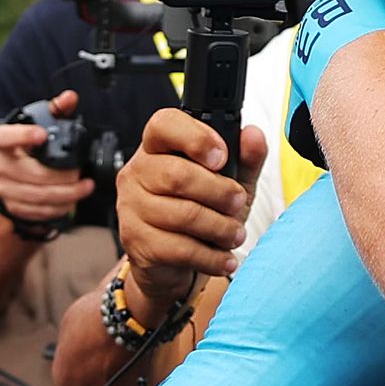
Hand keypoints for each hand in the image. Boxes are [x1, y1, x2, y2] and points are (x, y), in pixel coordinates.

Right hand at [0, 89, 92, 223]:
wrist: (15, 177)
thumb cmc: (33, 147)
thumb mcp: (43, 125)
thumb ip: (57, 110)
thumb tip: (70, 97)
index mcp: (4, 141)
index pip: (5, 136)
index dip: (22, 135)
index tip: (41, 135)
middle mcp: (0, 165)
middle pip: (33, 174)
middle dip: (64, 177)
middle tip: (84, 176)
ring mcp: (3, 188)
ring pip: (37, 195)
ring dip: (66, 194)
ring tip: (85, 188)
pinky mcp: (11, 206)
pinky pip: (36, 211)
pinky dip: (57, 208)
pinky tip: (71, 202)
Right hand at [117, 109, 268, 307]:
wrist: (177, 261)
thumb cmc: (204, 210)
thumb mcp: (232, 181)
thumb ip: (246, 157)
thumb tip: (253, 135)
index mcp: (158, 147)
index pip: (164, 124)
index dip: (196, 137)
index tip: (223, 157)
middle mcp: (137, 172)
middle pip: (178, 175)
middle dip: (220, 192)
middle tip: (238, 203)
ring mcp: (130, 207)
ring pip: (183, 215)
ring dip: (221, 228)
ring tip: (235, 234)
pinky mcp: (136, 242)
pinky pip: (179, 248)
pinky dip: (211, 256)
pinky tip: (224, 259)